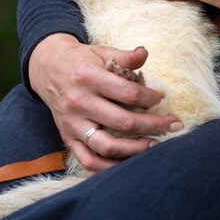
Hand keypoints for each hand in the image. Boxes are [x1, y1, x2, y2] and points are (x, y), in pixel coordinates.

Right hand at [29, 33, 181, 171]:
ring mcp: (72, 123)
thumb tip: (145, 53)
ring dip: (135, 150)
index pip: (128, 93)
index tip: (162, 99)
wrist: (47, 69)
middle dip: (154, 126)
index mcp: (88, 77)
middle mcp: (79, 102)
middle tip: (173, 126)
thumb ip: (125, 56)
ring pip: (107, 146)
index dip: (151, 97)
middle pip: (123, 122)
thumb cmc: (81, 61)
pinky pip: (88, 160)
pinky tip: (128, 162)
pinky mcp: (67, 137)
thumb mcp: (101, 51)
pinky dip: (109, 167)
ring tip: (154, 145)